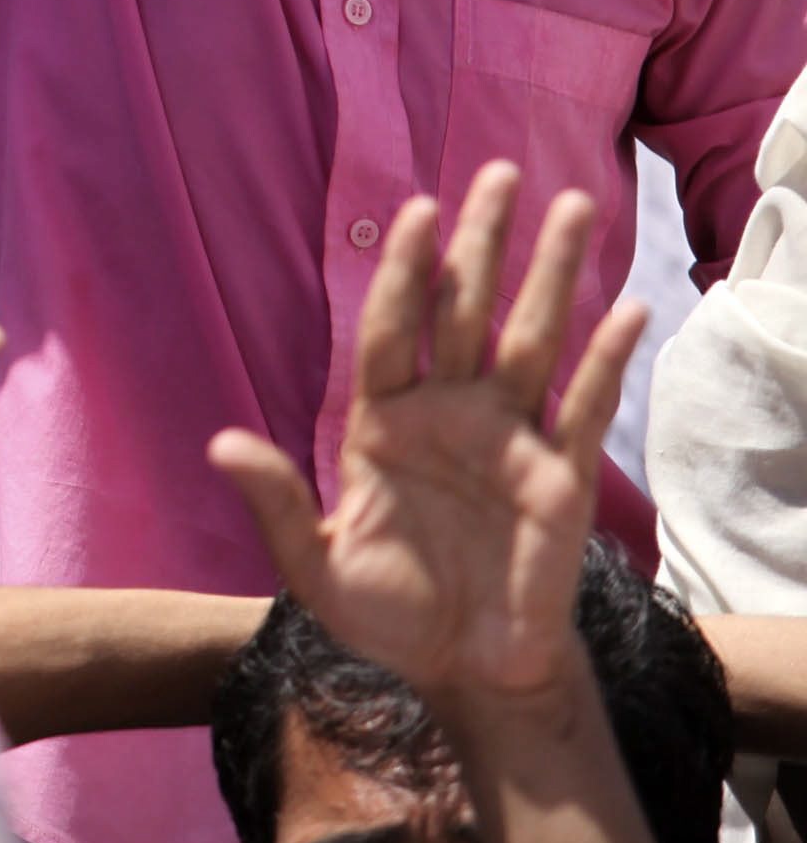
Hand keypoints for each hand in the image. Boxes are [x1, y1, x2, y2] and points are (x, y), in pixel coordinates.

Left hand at [209, 164, 645, 710]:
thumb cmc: (387, 615)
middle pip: (465, 311)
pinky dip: (606, 361)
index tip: (416, 210)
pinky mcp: (563, 478)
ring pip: (532, 339)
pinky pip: (586, 409)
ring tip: (575, 204)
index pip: (394, 328)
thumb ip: (276, 504)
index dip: (406, 272)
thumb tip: (219, 443)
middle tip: (495, 171)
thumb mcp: (316, 568)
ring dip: (553, 274)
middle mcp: (449, 413)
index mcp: (383, 421)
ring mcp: (510, 439)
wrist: (465, 671)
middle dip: (480, 243)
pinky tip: (624, 308)